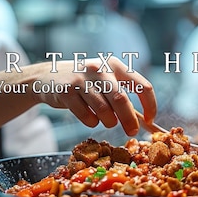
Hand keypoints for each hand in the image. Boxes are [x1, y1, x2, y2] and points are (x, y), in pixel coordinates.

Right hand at [30, 56, 156, 135]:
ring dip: (108, 122)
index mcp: (114, 65)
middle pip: (121, 99)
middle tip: (131, 131)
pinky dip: (91, 122)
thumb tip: (144, 121)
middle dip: (129, 120)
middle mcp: (99, 68)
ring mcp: (81, 79)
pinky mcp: (66, 92)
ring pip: (104, 111)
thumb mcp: (104, 81)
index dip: (150, 105)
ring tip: (105, 120)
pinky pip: (87, 117)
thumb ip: (122, 96)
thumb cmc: (83, 83)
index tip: (150, 120)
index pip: (142, 85)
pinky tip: (88, 117)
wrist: (47, 77)